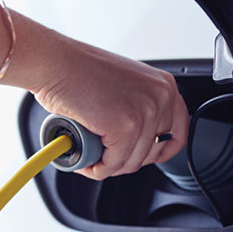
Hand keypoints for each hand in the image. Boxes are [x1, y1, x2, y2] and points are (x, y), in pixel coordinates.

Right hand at [8, 23, 188, 180]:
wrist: (54, 63)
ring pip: (131, 162)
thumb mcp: (123, 84)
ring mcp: (144, 112)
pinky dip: (97, 168)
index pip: (178, 131)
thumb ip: (137, 105)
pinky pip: (113, 164)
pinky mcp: (125, 127)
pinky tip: (85, 160)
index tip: (144, 157)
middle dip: (127, 160)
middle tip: (104, 156)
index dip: (160, 151)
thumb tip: (137, 136)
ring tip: (90, 156)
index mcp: (163, 86)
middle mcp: (160, 97)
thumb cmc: (76, 70)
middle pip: (153, 151)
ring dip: (108, 166)